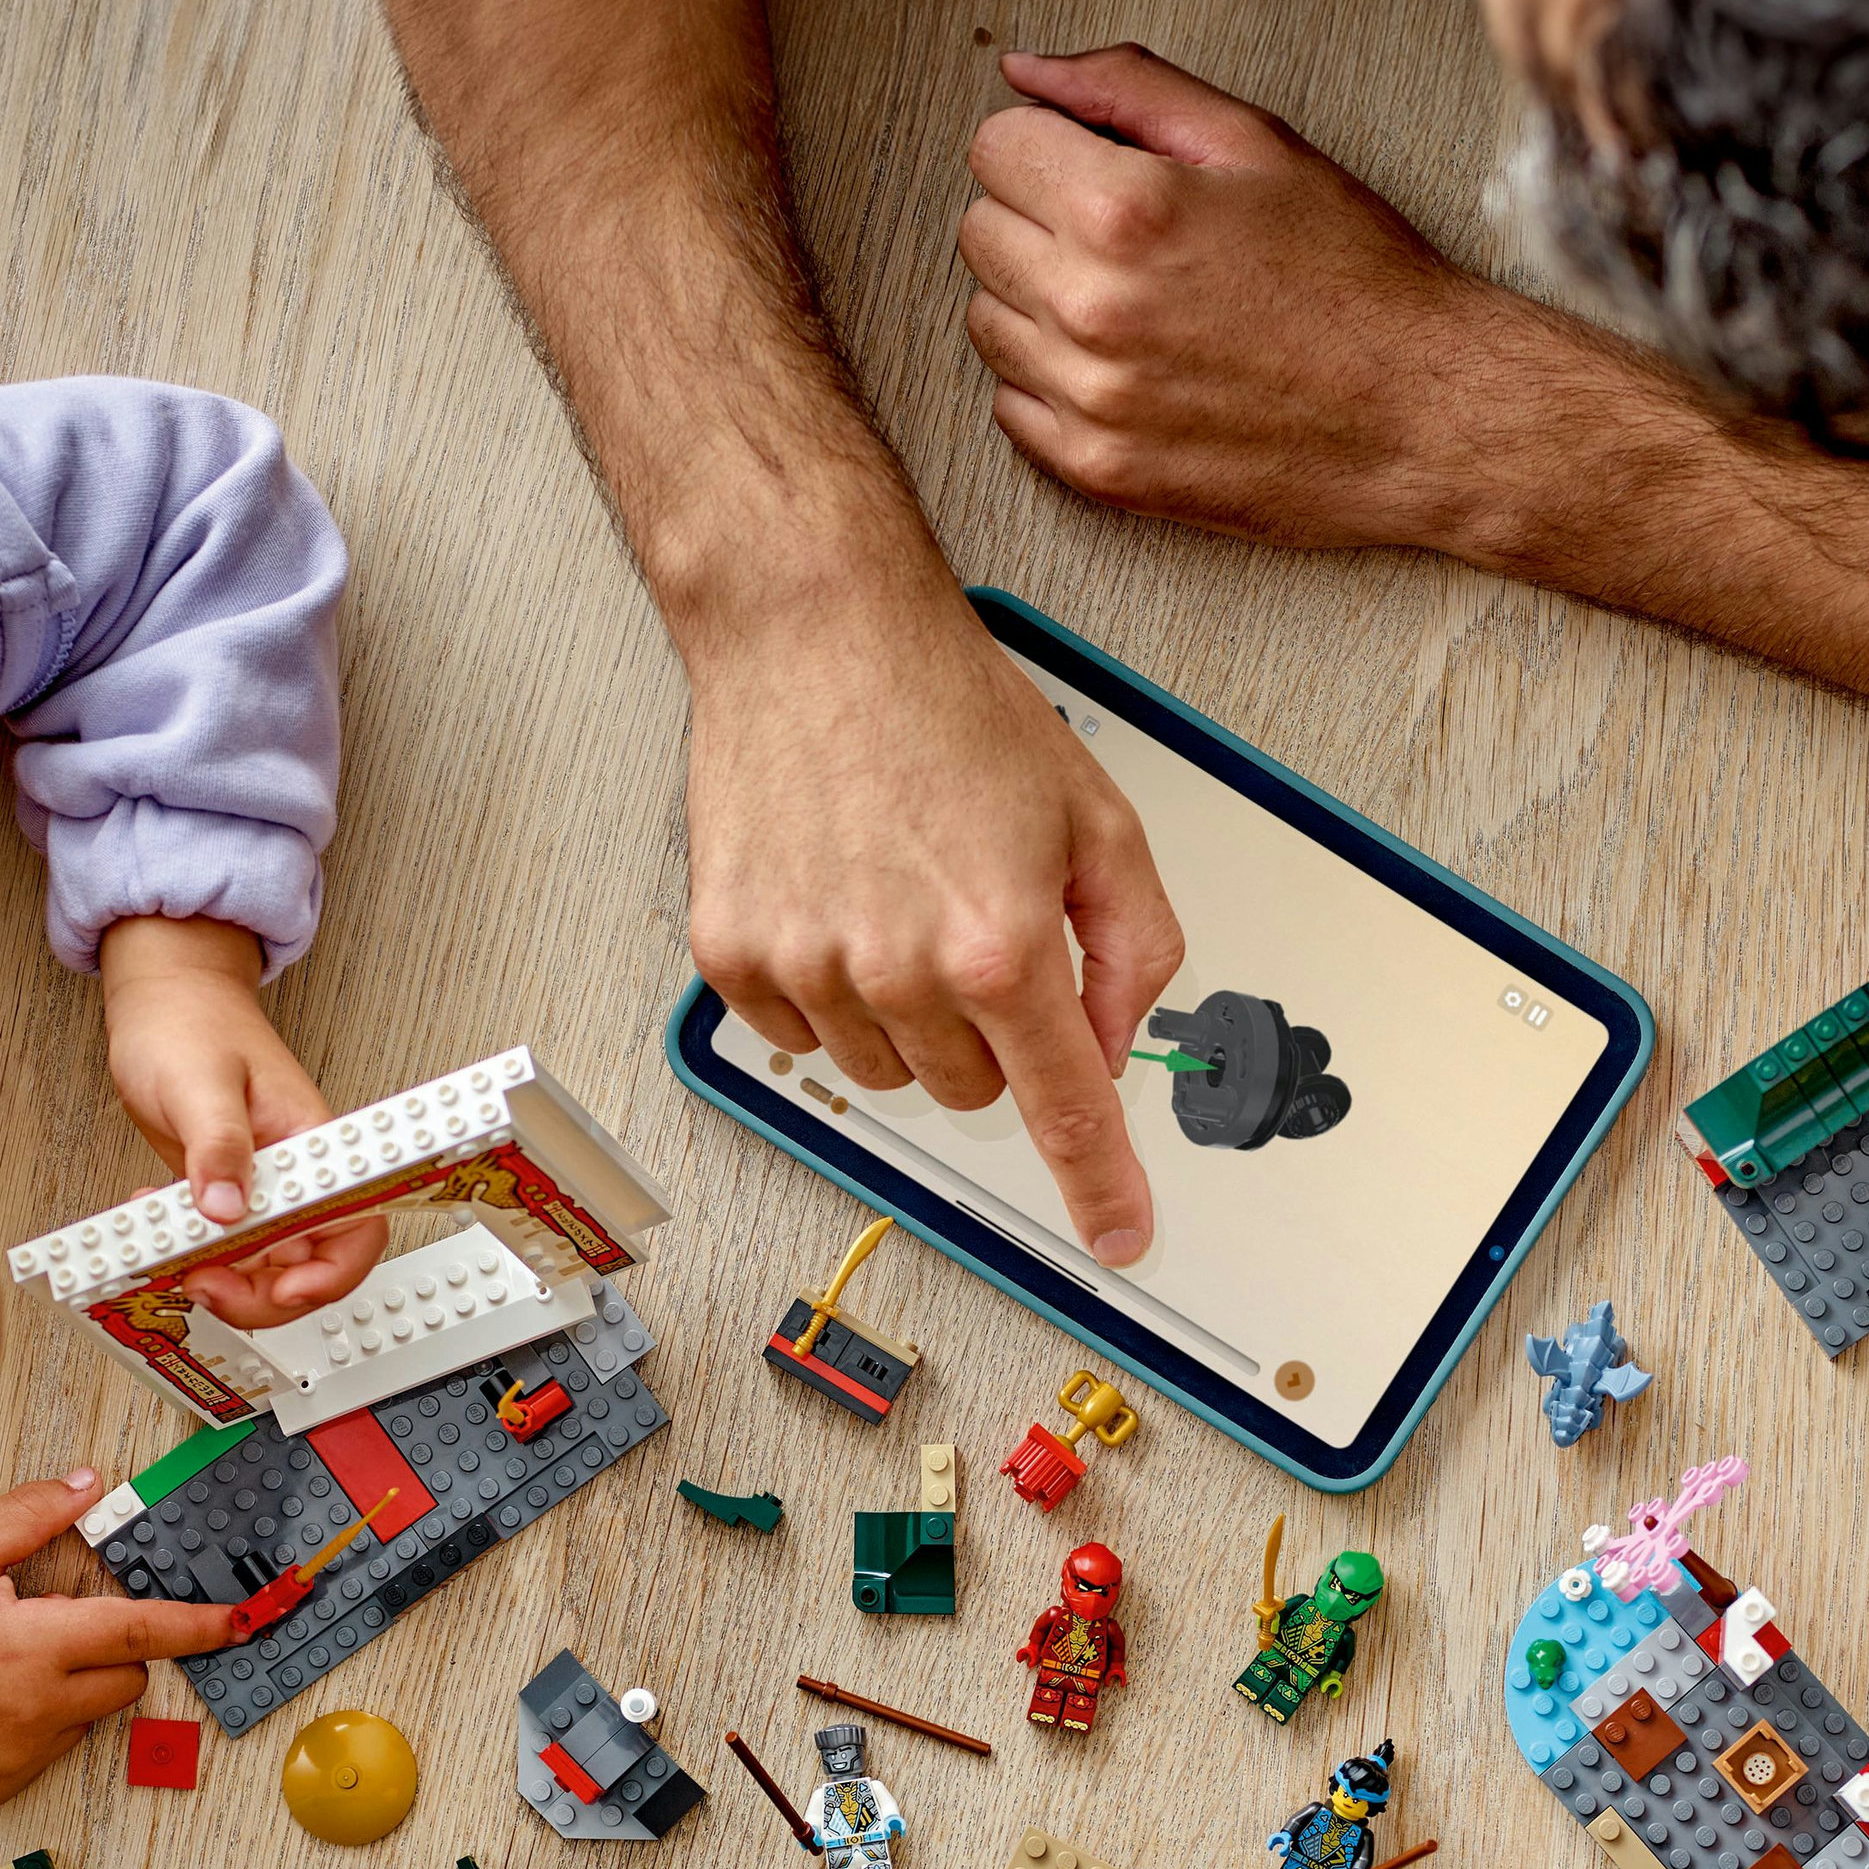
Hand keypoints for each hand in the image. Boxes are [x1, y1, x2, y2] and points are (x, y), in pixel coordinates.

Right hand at [0, 1473, 236, 1813]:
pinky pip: (46, 1752)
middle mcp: (35, 1710)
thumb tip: (90, 1485)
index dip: (200, 1626)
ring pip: (86, 1717)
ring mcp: (16, 1758)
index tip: (244, 1622)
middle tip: (49, 1628)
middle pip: (124, 1679)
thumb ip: (32, 1515)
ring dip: (68, 1691)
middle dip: (108, 1651)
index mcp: (35, 1645)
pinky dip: (32, 1726)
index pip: (142, 1633)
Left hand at [98, 915, 385, 1323]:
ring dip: (223, 1279)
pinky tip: (157, 1231)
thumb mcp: (200, 1082)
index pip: (356, 1223)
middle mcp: (296, 1171)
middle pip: (312, 1261)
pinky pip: (224, 1245)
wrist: (165, 1000)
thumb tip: (226, 1211)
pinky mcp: (227, 1189)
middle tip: (208, 1285)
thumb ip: (216, 1147)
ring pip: (265, 1264)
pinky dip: (191, 1254)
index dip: (331, 1271)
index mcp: (313, 1142)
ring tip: (175, 1260)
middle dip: (262, 1292)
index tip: (285, 1290)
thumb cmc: (193, 1022)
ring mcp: (262, 1184)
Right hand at [684, 581, 1181, 1265]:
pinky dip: (831, 992)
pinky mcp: (733, 956)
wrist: (814, 632)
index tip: (1120, 1236)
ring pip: (886, 1073)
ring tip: (899, 896)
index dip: (1101, 1186)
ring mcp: (806, 969)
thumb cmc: (949, 707)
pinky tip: (838, 902)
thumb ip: (1135, 947)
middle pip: (972, 1092)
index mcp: (1002, 942)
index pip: (1065, 1109)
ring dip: (907, 1015)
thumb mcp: (1098, 818)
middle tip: (976, 926)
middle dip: (992, 1034)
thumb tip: (1118, 1041)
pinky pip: (802, 1037)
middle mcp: (900, 970)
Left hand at [962, 46, 1481, 546]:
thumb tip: (1026, 70)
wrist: (1421, 416)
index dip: (1047, 146)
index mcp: (1125, 211)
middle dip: (1038, 217)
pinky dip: (1051, 380)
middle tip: (1126, 235)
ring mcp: (1089, 398)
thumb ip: (1128, 89)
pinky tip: (1127, 363)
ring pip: (985, 319)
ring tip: (1133, 301)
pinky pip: (1010, 404)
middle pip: (979, 231)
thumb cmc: (1356, 280)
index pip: (993, 147)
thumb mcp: (1257, 144)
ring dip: (1038, 301)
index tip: (1096, 165)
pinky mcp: (1096, 467)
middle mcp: (1092, 308)